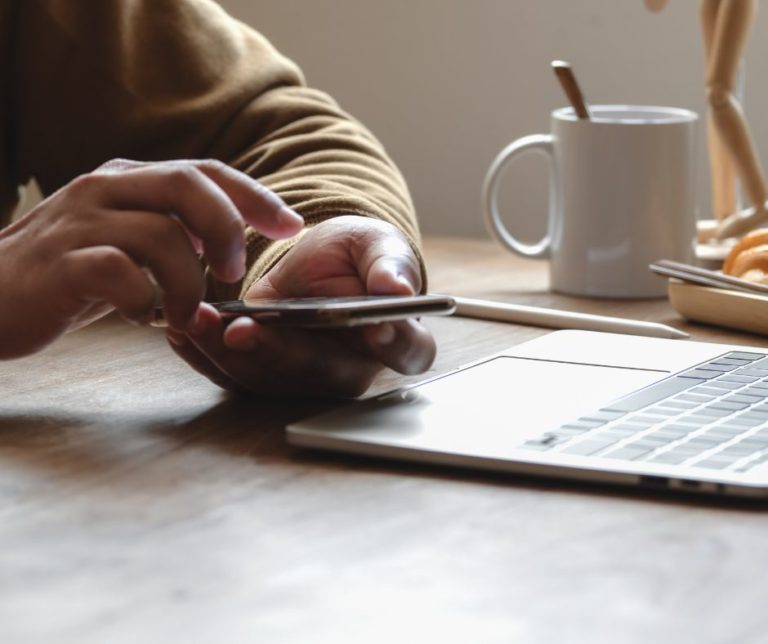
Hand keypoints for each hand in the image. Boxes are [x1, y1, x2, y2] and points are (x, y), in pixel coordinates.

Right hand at [0, 159, 302, 358]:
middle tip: (233, 274)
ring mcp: (80, 223)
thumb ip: (169, 229)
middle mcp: (105, 189)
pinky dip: (145, 301)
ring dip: (188, 283)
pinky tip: (141, 317)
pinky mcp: (60, 264)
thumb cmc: (65, 272)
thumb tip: (225, 238)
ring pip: (162, 234)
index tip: (291, 225)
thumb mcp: (123, 239)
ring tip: (184, 313)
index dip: (254, 196)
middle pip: (189, 185)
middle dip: (228, 229)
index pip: (205, 172)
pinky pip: (120, 274)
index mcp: (128, 179)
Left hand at [166, 216, 436, 396]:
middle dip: (279, 353)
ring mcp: (306, 378)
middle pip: (322, 374)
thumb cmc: (354, 257)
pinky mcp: (266, 374)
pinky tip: (184, 329)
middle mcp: (351, 367)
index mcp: (394, 337)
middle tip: (243, 330)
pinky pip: (236, 375)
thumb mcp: (376, 245)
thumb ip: (389, 264)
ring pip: (272, 379)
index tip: (372, 328)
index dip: (393, 344)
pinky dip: (207, 353)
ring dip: (231, 354)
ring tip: (198, 320)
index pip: (407, 351)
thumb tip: (397, 290)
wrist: (313, 266)